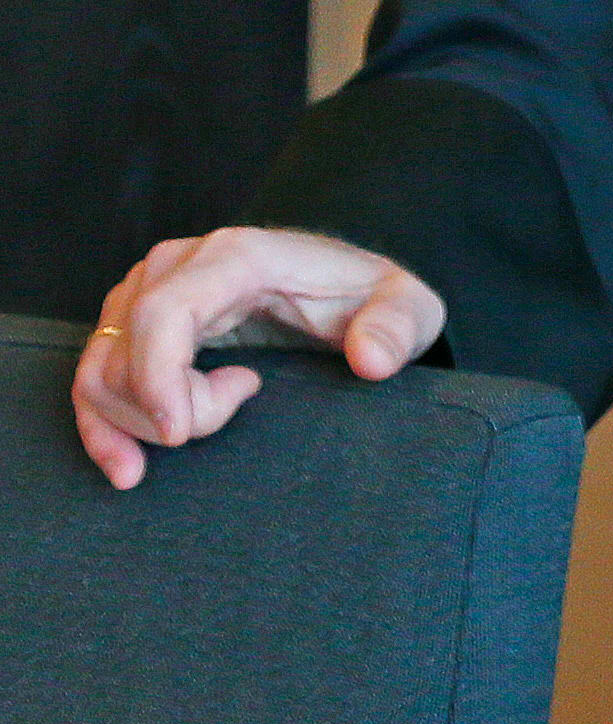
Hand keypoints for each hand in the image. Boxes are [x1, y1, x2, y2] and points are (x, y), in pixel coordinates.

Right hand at [69, 227, 448, 490]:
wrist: (346, 287)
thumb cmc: (370, 297)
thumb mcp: (406, 308)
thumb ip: (396, 328)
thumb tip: (370, 359)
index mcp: (237, 255)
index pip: (164, 312)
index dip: (157, 377)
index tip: (179, 434)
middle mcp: (180, 264)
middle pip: (130, 346)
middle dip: (163, 408)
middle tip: (218, 425)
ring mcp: (149, 289)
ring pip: (104, 365)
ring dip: (135, 420)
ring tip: (199, 431)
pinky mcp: (135, 319)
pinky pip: (95, 374)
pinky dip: (101, 424)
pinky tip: (128, 468)